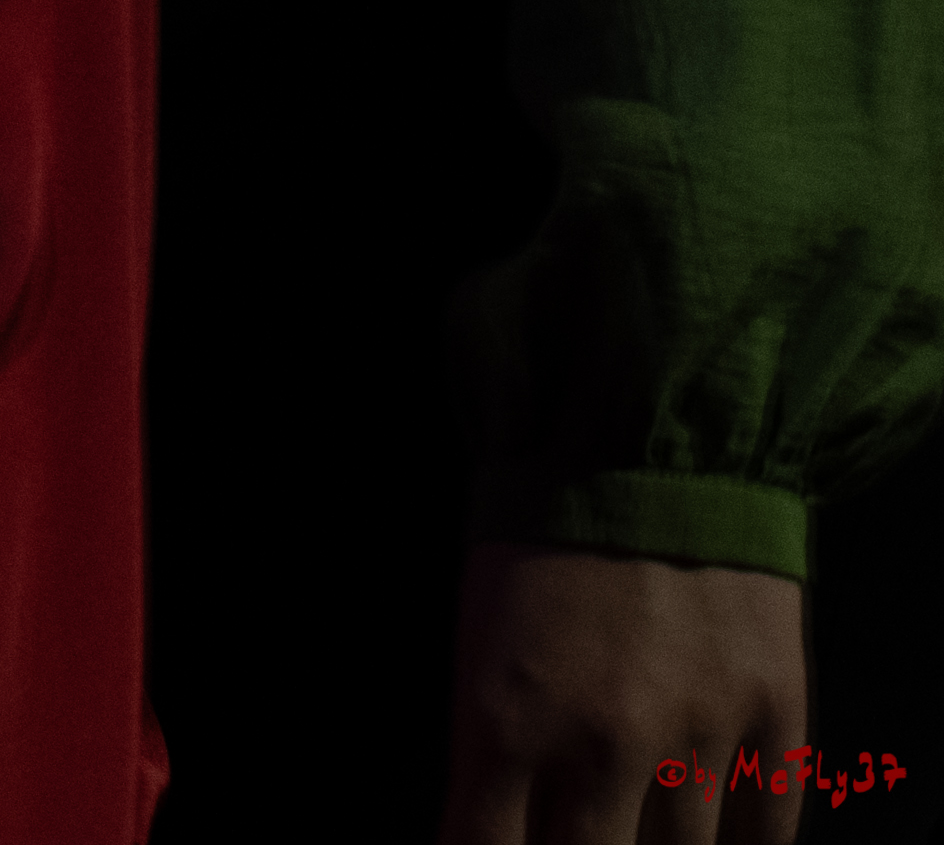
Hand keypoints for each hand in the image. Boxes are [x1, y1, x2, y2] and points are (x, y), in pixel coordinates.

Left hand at [438, 543, 807, 842]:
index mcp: (505, 720)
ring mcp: (699, 734)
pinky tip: (710, 838)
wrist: (643, 446)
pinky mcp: (775, 717)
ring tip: (637, 826)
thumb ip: (493, 756)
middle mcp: (605, 742)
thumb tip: (498, 834)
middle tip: (580, 833)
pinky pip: (766, 837)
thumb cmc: (540, 548)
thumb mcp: (477, 647)